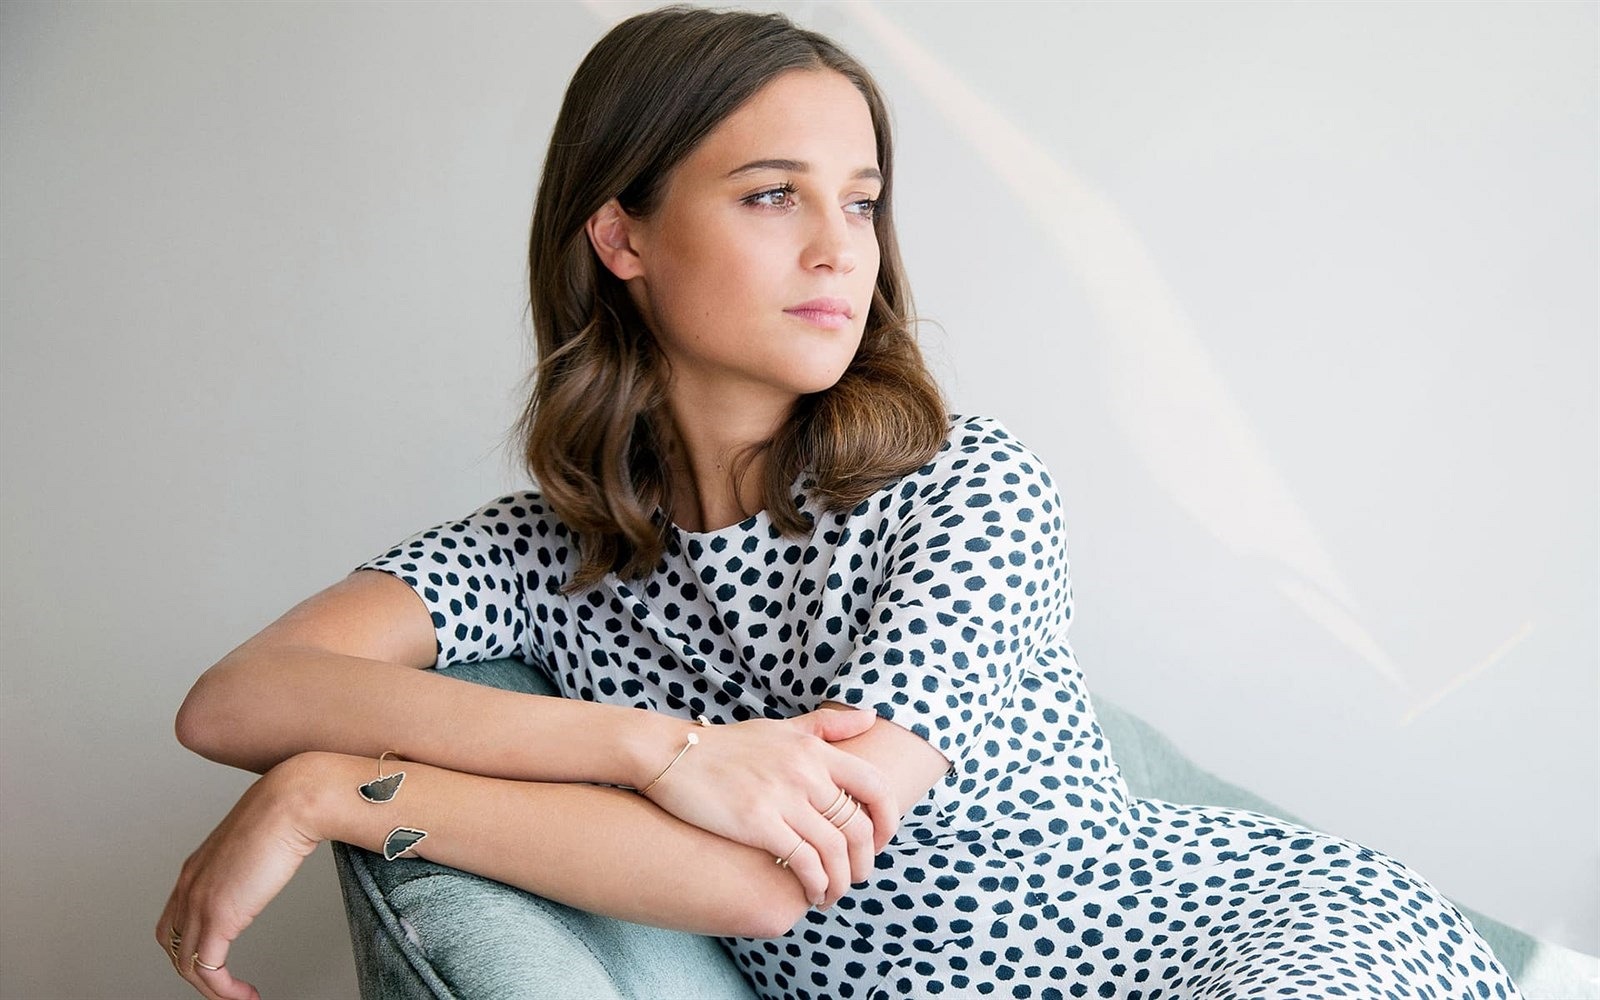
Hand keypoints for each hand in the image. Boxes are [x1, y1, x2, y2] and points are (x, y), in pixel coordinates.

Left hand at [155, 755, 324, 998]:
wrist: (292, 801)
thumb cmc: (287, 810)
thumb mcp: (260, 838)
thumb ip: (255, 856)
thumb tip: (277, 858)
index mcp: (196, 869)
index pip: (174, 920)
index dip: (191, 945)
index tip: (218, 959)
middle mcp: (189, 887)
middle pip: (173, 946)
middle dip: (195, 970)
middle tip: (224, 985)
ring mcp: (199, 902)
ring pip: (187, 964)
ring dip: (212, 988)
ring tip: (239, 997)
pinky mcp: (218, 917)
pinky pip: (209, 968)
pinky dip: (223, 990)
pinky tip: (245, 995)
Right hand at [639, 707, 895, 908]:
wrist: (671, 754)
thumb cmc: (726, 745)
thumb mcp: (780, 727)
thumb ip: (826, 726)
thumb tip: (872, 716)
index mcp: (814, 749)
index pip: (875, 785)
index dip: (888, 819)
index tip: (882, 840)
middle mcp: (805, 771)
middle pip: (858, 826)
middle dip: (865, 860)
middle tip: (858, 877)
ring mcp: (782, 797)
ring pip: (835, 850)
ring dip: (841, 881)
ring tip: (833, 894)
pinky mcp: (758, 822)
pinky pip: (804, 861)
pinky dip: (815, 883)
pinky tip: (810, 894)